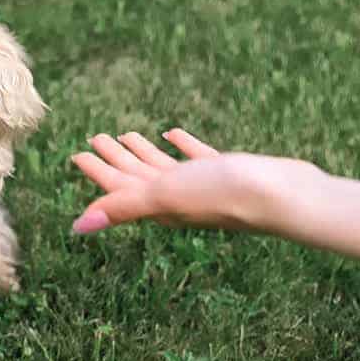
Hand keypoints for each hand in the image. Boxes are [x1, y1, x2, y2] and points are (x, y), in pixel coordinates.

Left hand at [70, 129, 321, 233]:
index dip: (97, 171)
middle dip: (115, 158)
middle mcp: (177, 196)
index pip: (118, 187)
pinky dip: (181, 146)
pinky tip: (172, 133)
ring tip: (128, 135)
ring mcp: (202, 185)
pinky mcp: (226, 172)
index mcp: (158, 203)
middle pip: (137, 176)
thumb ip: (121, 207)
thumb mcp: (164, 197)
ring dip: (143, 152)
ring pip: (163, 167)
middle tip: (96, 137)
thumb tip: (77, 227)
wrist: (282, 195)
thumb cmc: (222, 196)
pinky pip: (196, 157)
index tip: (77, 154)